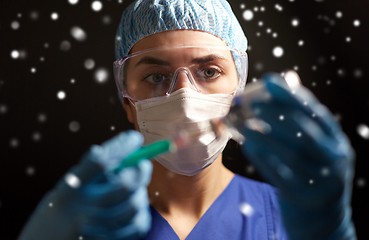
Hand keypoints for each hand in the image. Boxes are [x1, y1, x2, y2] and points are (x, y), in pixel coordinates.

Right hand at [19, 130, 152, 239]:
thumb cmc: (62, 207)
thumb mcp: (70, 184)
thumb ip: (95, 168)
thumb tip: (129, 144)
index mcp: (70, 189)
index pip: (100, 162)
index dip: (122, 147)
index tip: (134, 138)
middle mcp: (81, 209)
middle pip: (125, 184)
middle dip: (141, 170)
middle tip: (142, 165)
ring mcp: (95, 229)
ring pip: (135, 205)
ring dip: (141, 192)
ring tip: (134, 190)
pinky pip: (138, 226)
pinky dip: (140, 213)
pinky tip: (131, 208)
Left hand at [240, 73, 356, 239]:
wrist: (321, 217)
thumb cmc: (312, 171)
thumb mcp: (316, 146)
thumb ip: (302, 116)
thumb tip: (288, 78)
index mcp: (337, 142)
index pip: (315, 112)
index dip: (291, 94)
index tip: (268, 80)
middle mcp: (334, 159)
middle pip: (303, 130)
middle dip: (274, 113)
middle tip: (250, 102)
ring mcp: (320, 180)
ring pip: (289, 153)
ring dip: (263, 135)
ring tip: (243, 123)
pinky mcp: (303, 196)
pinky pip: (279, 174)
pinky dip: (262, 158)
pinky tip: (247, 145)